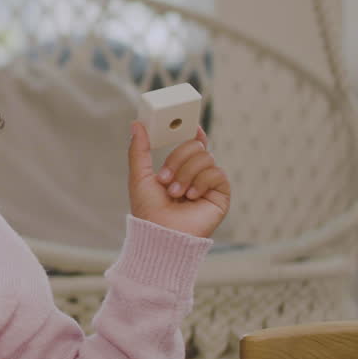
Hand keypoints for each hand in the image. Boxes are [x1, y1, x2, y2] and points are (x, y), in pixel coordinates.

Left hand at [127, 122, 230, 238]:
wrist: (160, 234)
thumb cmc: (148, 210)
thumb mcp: (139, 176)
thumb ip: (139, 149)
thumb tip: (136, 124)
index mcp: (179, 169)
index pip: (192, 144)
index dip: (194, 132)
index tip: (190, 124)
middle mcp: (196, 175)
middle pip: (196, 146)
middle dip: (178, 159)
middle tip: (165, 179)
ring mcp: (209, 184)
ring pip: (206, 158)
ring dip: (186, 174)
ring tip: (176, 193)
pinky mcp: (221, 195)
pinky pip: (217, 173)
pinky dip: (201, 182)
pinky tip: (192, 196)